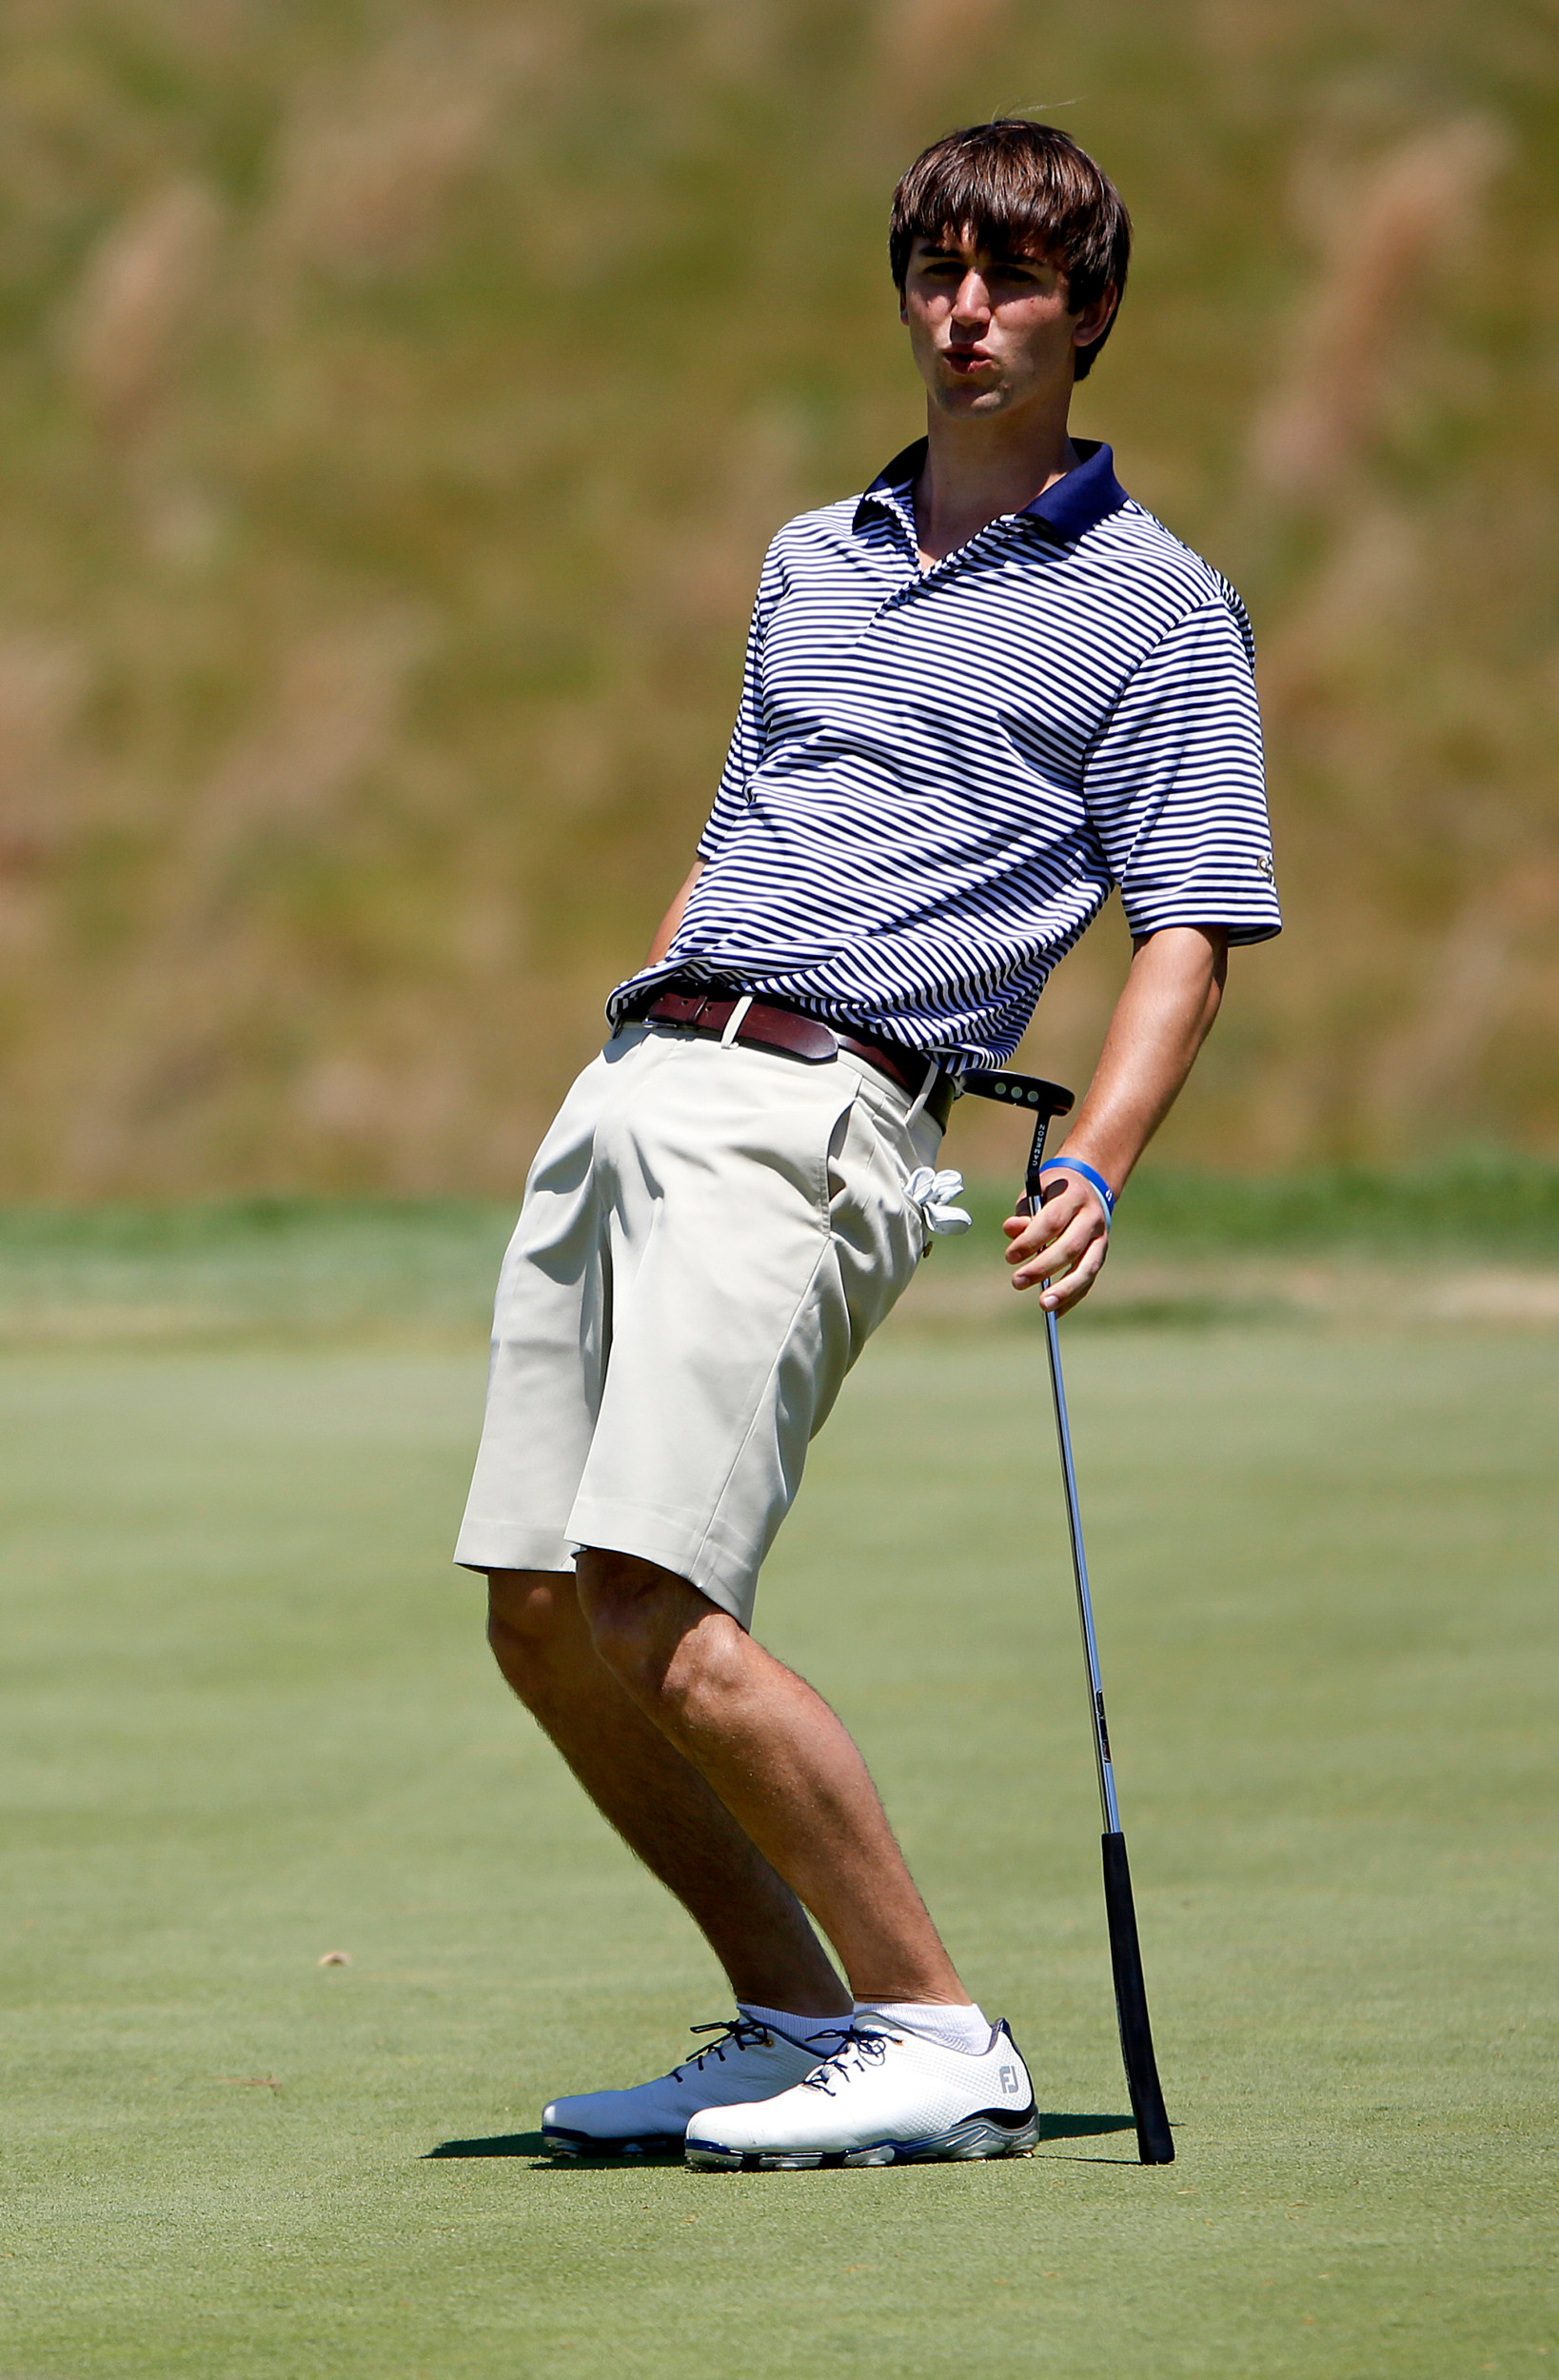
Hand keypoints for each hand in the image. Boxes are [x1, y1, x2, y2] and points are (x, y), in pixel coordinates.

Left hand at [1001, 1172, 1108, 1313]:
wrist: (1089, 1187)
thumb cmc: (1054, 1192)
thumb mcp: (1036, 1192)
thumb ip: (1024, 1213)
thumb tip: (1011, 1231)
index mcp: (1073, 1196)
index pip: (1053, 1221)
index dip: (1031, 1240)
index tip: (1010, 1257)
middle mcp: (1092, 1218)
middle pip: (1070, 1247)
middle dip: (1043, 1268)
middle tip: (1017, 1282)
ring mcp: (1101, 1238)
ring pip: (1087, 1267)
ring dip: (1065, 1290)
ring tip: (1044, 1306)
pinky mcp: (1101, 1255)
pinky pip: (1089, 1280)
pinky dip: (1072, 1298)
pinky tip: (1056, 1313)